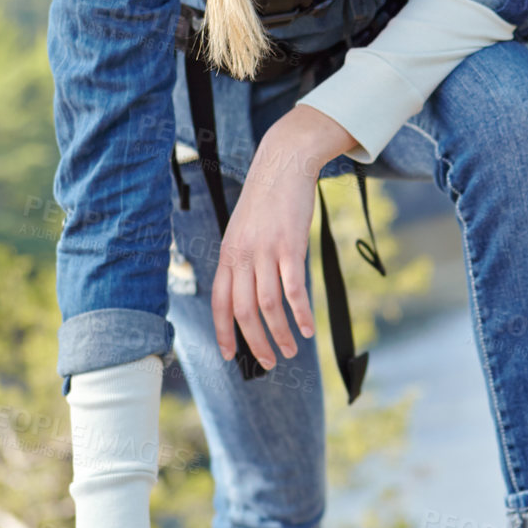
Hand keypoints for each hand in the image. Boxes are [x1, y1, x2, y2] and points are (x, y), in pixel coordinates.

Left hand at [212, 104, 354, 368]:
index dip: (223, 332)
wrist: (283, 165)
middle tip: (270, 362)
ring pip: (268, 306)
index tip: (231, 356)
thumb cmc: (266, 200)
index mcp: (228, 255)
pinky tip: (308, 328)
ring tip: (292, 350)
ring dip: (280, 334)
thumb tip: (249, 293)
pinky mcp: (290, 246)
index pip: (219, 303)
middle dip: (256, 343)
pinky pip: (294, 290)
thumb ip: (243, 260)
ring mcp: (266, 252)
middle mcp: (242, 257)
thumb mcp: (244, 230)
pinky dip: (301, 314)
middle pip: (244, 311)